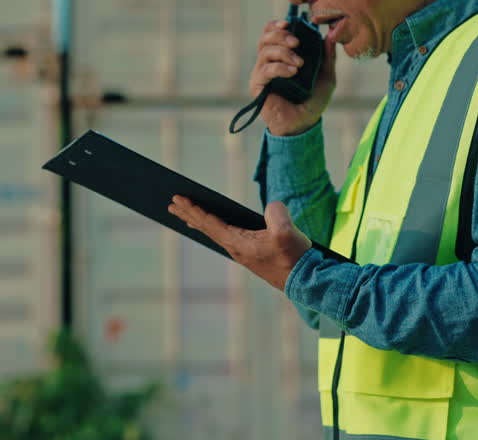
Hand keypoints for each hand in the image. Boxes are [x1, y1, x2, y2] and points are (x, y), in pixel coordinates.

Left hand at [166, 194, 311, 290]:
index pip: (209, 223)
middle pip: (206, 228)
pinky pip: (226, 236)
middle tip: (171, 204)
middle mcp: (236, 248)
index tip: (178, 198)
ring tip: (187, 213)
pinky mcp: (252, 253)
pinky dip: (215, 227)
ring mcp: (243, 252)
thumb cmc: (295, 258)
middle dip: (189, 215)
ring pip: (214, 232)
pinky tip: (215, 225)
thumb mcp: (286, 233)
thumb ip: (276, 215)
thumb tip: (271, 207)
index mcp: (237, 243)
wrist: (306, 281)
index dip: (193, 209)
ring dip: (200, 221)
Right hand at [249, 18, 337, 135]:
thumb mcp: (326, 75)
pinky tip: (293, 72)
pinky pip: (265, 69)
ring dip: (283, 52)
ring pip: (265, 51)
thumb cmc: (313, 100)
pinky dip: (280, 67)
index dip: (277, 25)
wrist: (304, 123)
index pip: (271, 33)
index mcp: (281, 55)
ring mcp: (261, 73)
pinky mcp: (258, 85)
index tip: (290, 24)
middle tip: (297, 43)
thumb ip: (327, 56)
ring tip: (299, 64)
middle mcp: (268, 62)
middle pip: (265, 38)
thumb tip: (329, 35)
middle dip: (281, 36)